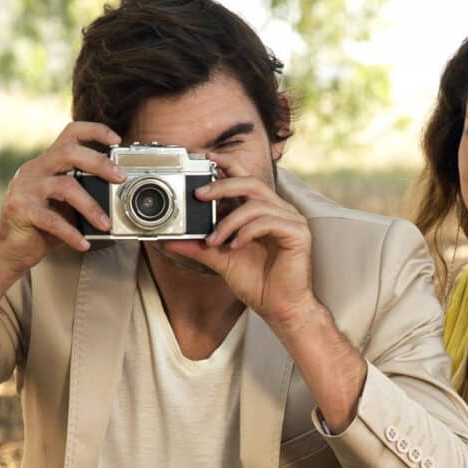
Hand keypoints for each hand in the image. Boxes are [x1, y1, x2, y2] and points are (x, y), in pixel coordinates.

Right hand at [0, 121, 124, 270]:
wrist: (8, 250)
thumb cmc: (41, 228)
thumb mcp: (66, 207)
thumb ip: (84, 195)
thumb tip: (117, 195)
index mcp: (46, 163)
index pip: (70, 133)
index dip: (95, 131)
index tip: (116, 140)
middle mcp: (34, 169)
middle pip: (69, 152)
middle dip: (99, 163)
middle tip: (120, 178)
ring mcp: (24, 187)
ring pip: (65, 186)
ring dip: (91, 206)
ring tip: (105, 225)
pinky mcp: (19, 208)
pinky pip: (52, 220)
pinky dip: (72, 233)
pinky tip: (83, 244)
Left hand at [168, 172, 316, 329]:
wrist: (280, 309)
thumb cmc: (257, 283)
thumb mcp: (220, 260)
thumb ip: (198, 247)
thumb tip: (170, 241)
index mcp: (262, 211)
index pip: (244, 178)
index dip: (227, 163)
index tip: (204, 159)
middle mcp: (278, 210)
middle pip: (250, 182)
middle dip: (222, 185)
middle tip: (199, 195)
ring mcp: (290, 219)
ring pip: (255, 204)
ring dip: (230, 221)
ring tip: (215, 240)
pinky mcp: (298, 233)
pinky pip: (268, 221)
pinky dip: (247, 231)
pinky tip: (235, 246)